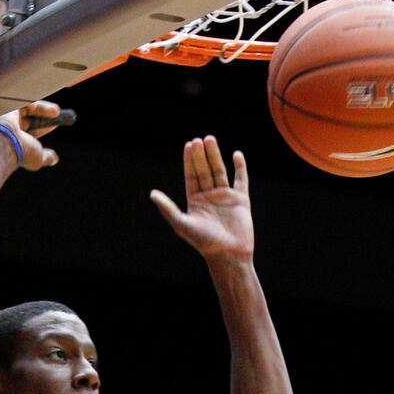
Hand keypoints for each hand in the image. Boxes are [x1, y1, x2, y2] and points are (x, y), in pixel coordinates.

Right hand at [0, 101, 61, 170]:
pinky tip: (49, 109)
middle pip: (30, 116)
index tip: (55, 123)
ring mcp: (8, 117)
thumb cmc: (20, 153)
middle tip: (58, 113)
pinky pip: (24, 101)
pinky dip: (36, 105)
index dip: (45, 126)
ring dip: (44, 108)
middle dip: (45, 113)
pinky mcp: (8, 107)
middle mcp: (11, 127)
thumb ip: (46, 157)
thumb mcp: (38, 158)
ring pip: (28, 107)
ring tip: (57, 112)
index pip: (32, 129)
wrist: (6, 144)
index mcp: (16, 139)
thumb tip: (54, 159)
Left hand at [151, 136, 253, 260]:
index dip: (189, 161)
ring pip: (220, 171)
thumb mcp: (182, 224)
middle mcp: (209, 197)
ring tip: (211, 140)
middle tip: (199, 140)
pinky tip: (236, 154)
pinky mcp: (241, 200)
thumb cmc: (204, 242)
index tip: (189, 145)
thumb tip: (152, 194)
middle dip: (201, 155)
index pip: (191, 176)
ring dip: (216, 156)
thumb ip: (168, 208)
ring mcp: (225, 197)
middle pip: (204, 171)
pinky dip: (240, 167)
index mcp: (195, 201)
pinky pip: (241, 180)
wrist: (228, 254)